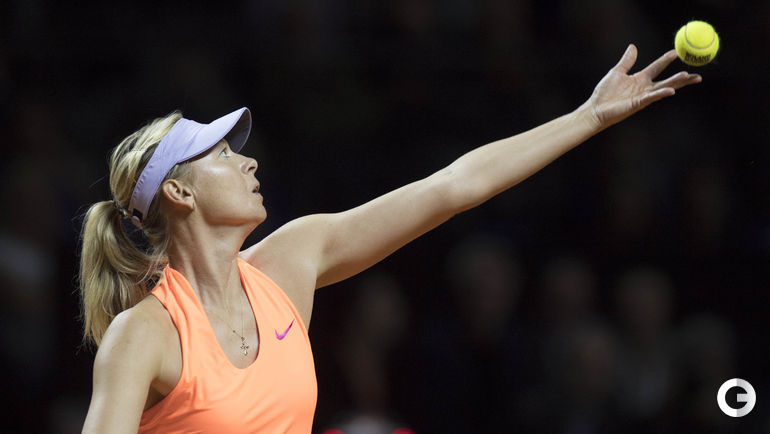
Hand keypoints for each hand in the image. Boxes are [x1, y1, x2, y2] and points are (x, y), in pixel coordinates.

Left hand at [584, 44, 701, 129]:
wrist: (595, 109)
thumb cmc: (604, 93)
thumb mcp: (616, 72)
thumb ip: (627, 61)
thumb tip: (633, 46)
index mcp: (640, 79)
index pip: (656, 67)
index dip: (666, 60)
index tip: (676, 52)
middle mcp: (644, 88)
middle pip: (667, 81)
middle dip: (682, 78)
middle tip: (697, 74)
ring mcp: (642, 96)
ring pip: (663, 88)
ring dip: (676, 83)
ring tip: (689, 77)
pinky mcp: (637, 104)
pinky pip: (652, 98)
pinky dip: (661, 93)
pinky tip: (671, 91)